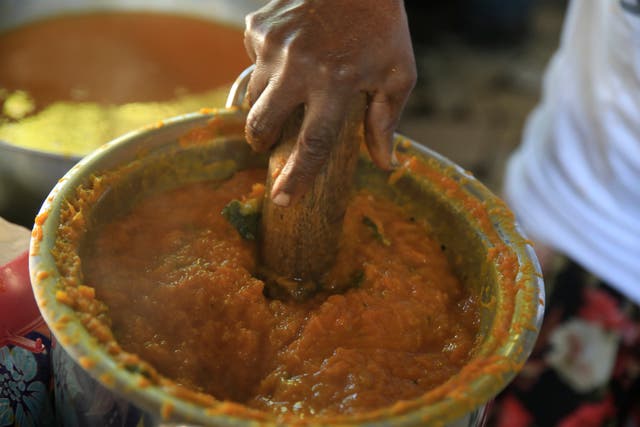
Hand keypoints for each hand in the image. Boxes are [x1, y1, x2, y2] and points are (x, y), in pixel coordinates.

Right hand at [244, 0, 415, 205]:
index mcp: (336, 83)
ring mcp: (273, 46)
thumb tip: (384, 164)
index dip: (296, 177)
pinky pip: (253, 60)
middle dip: (261, 142)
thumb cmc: (382, 27)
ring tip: (286, 94)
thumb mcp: (397, 73)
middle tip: (268, 143)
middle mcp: (298, 67)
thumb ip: (386, 121)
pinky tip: (289, 55)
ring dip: (265, 104)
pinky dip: (267, 65)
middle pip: (263, 124)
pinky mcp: (258, 27)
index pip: (312, 144)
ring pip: (253, 94)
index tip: (281, 200)